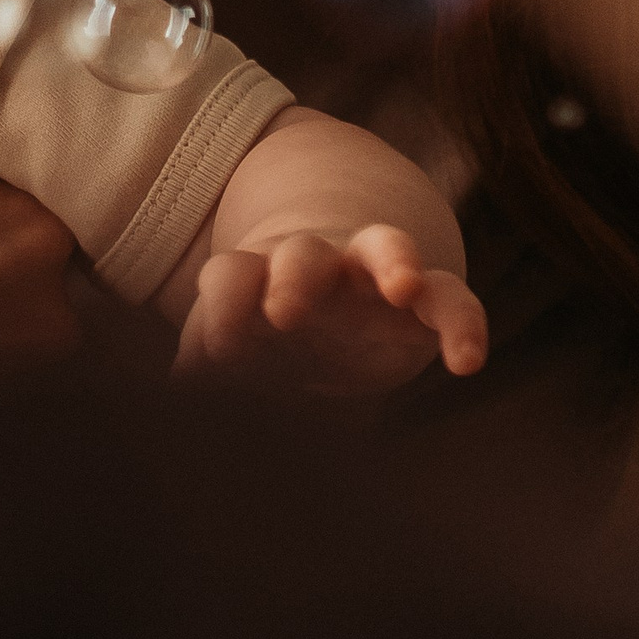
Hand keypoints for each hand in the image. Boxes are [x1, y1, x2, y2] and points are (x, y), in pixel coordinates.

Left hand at [176, 223, 489, 395]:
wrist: (329, 310)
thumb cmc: (264, 331)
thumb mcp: (234, 346)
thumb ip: (203, 361)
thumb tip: (172, 392)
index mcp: (258, 277)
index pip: (233, 275)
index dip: (224, 305)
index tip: (219, 350)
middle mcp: (314, 266)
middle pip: (303, 253)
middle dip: (294, 275)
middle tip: (283, 310)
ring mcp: (371, 276)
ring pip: (385, 246)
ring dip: (393, 259)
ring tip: (403, 284)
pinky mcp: (424, 299)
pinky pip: (450, 298)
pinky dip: (463, 322)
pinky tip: (467, 361)